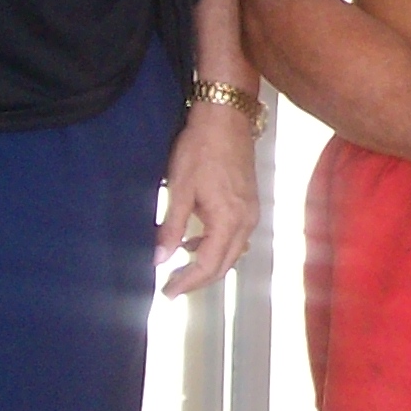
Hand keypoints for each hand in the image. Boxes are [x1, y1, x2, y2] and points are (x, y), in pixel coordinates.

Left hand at [159, 98, 262, 294]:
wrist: (226, 117)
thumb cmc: (201, 149)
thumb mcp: (180, 188)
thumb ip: (171, 227)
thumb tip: (159, 259)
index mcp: (228, 220)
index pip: (209, 265)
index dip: (188, 282)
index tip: (168, 292)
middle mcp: (246, 221)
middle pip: (225, 264)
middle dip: (199, 280)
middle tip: (172, 286)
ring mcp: (251, 212)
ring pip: (233, 252)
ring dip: (209, 264)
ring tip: (181, 268)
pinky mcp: (250, 203)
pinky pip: (236, 237)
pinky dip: (217, 247)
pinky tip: (196, 241)